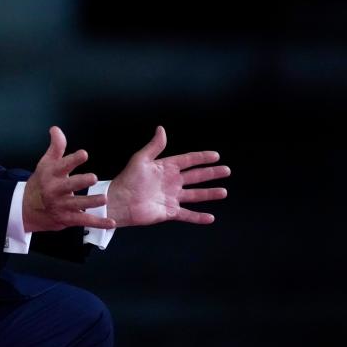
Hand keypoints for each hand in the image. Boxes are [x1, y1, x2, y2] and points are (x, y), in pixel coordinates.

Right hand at [22, 127, 116, 232]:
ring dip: (91, 202)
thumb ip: (56, 146)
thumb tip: (56, 128)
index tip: (84, 154)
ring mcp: (61, 206)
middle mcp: (55, 190)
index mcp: (52, 174)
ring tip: (104, 198)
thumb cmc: (41, 183)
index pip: (62, 165)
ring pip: (77, 204)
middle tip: (93, 177)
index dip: (73, 160)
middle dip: (81, 182)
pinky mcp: (67, 219)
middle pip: (69, 186)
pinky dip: (98, 222)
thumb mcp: (46, 163)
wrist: (26, 209)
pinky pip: (84, 221)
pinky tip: (111, 222)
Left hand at [107, 126, 229, 227]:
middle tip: (226, 170)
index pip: (188, 160)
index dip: (202, 158)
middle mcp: (171, 182)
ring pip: (195, 195)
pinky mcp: (169, 212)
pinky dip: (198, 217)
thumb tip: (161, 129)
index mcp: (166, 168)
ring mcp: (172, 197)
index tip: (216, 155)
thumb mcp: (141, 159)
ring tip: (223, 192)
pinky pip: (187, 214)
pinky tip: (210, 217)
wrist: (120, 201)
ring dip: (209, 194)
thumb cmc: (128, 179)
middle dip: (211, 173)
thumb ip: (154, 146)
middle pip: (196, 177)